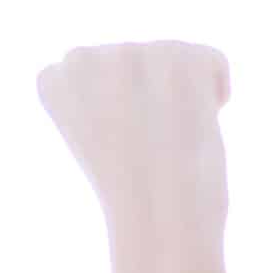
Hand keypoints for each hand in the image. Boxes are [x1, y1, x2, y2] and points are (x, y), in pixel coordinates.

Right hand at [35, 40, 232, 242]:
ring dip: (187, 94)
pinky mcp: (175, 54)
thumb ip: (113, 95)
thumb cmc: (138, 201)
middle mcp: (82, 56)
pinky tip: (201, 124)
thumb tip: (148, 64)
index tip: (122, 145)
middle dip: (156, 94)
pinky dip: (218, 91)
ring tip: (173, 138)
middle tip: (152, 145)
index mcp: (54, 79)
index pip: (99, 70)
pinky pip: (211, 59)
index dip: (124, 109)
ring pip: (175, 56)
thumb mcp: (106, 140)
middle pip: (140, 59)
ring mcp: (127, 51)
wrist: (159, 221)